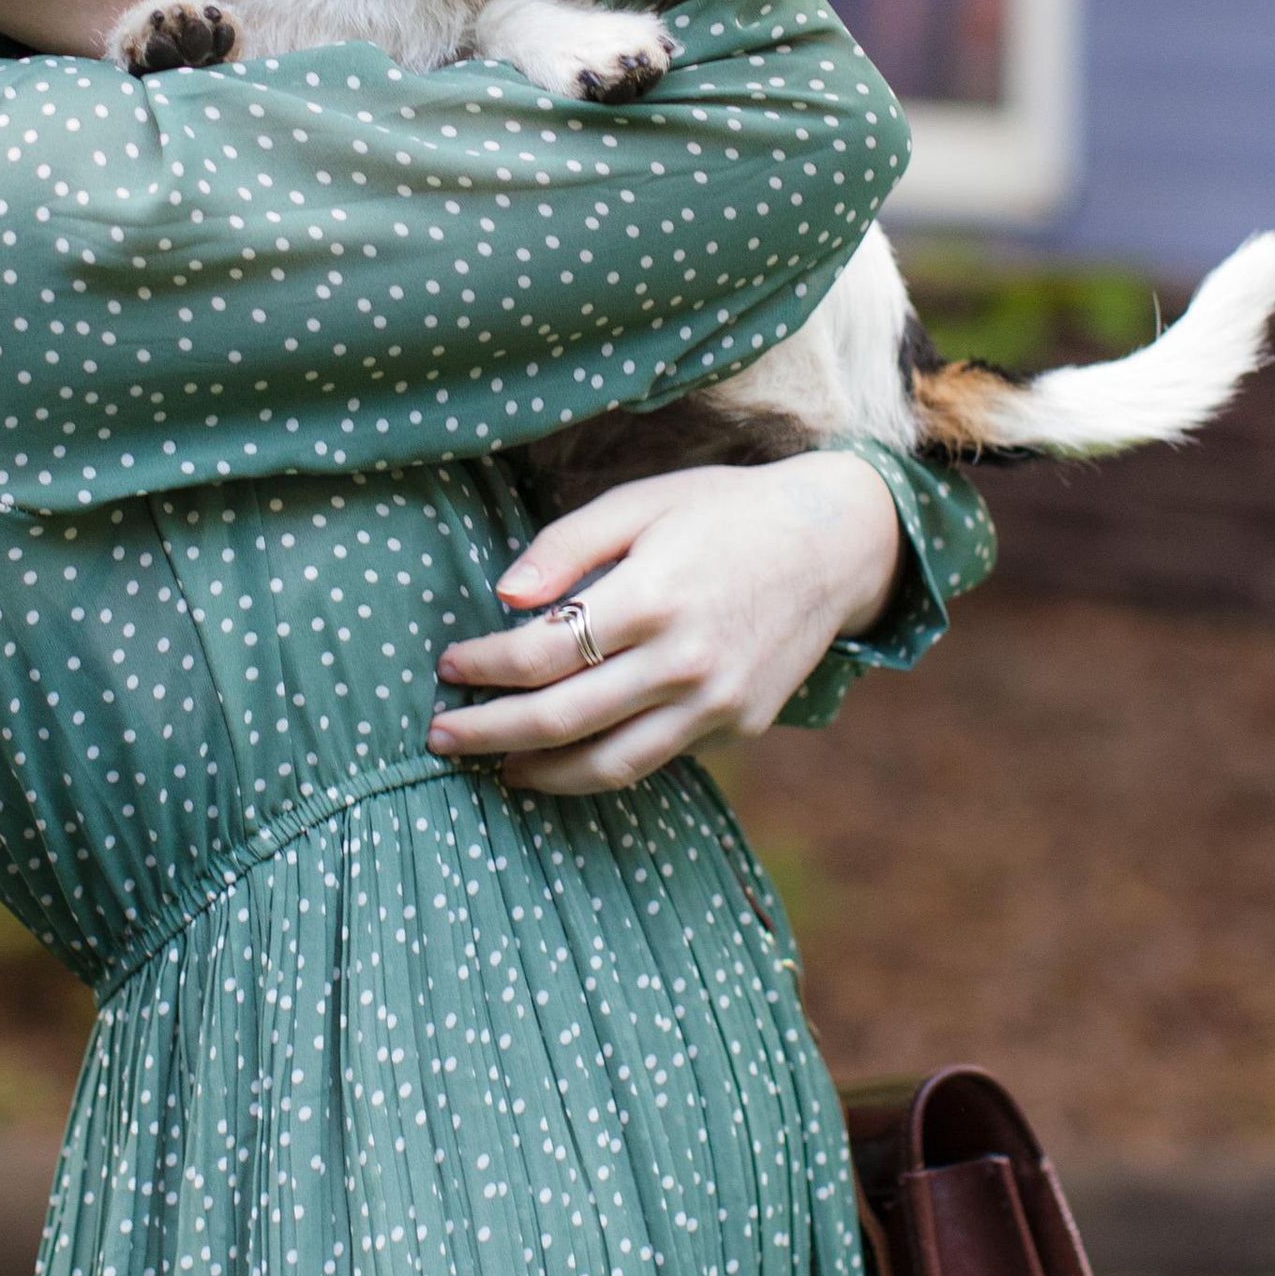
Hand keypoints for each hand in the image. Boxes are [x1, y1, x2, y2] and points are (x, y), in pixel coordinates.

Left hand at [428, 450, 903, 798]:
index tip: (447, 664)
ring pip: (608, 764)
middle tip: (441, 736)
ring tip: (496, 767)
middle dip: (489, 733)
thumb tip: (504, 597)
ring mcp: (715, 703)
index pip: (540, 653)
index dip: (482, 667)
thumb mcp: (641, 502)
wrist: (833, 545)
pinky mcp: (737, 726)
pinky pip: (655, 760)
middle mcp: (683, 661)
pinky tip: (565, 758)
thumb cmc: (724, 513)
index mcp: (651, 596)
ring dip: (540, 772)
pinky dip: (600, 767)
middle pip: (561, 719)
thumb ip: (565, 546)